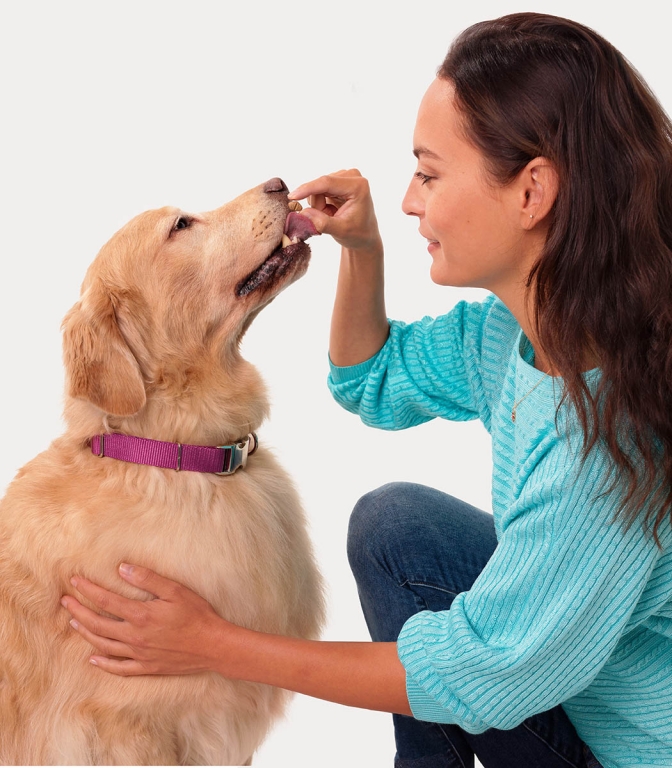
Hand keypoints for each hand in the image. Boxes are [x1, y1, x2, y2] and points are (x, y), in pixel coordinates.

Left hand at [60, 564, 227, 676]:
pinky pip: (118, 668)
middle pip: (97, 624)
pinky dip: (103, 663)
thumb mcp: (175, 591)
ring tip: (73, 623)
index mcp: (140, 616)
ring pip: (103, 645)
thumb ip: (148, 579)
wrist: (213, 646)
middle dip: (78, 611)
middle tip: (65, 601)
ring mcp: (139, 654)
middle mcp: (134, 637)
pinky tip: (93, 658)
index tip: (75, 581)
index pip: (106, 601)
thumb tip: (122, 568)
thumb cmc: (197, 615)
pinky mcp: (146, 667)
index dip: (88, 590)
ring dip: (85, 633)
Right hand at [289, 169, 382, 251]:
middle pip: (320, 186)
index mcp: (358, 186)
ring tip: (332, 216)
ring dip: (319, 205)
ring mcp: (344, 177)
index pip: (327, 182)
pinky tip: (331, 211)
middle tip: (328, 219)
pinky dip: (320, 204)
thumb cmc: (357, 234)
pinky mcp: (337, 181)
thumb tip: (303, 214)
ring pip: (317, 189)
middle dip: (318, 205)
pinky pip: (318, 191)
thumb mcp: (341, 231)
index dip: (307, 189)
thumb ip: (322, 223)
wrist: (364, 237)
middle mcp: (352, 176)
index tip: (292, 197)